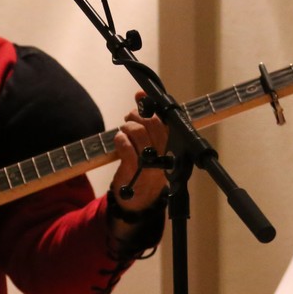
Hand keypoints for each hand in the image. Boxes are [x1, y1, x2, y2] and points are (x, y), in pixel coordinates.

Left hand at [108, 93, 170, 212]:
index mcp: (173, 146)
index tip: (140, 96)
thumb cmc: (147, 167)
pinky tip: (120, 142)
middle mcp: (165, 154)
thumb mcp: (152, 144)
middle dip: (136, 116)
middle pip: (152, 123)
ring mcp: (151, 163)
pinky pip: (126, 147)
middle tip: (128, 119)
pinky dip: (120, 140)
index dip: (151, 105)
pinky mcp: (135, 171)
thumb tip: (141, 94)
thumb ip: (148, 120)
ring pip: (139, 132)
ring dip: (127, 128)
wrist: (140, 200)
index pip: (166, 119)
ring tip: (124, 132)